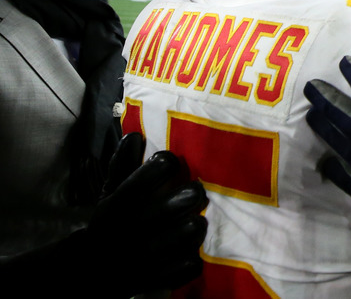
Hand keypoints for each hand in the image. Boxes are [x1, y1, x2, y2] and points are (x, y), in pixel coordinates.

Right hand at [0, 133, 208, 296]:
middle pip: (170, 208)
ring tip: (196, 220)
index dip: (163, 164)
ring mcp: (142, 259)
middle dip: (190, 195)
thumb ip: (123, 166)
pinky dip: (193, 258)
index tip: (170, 162)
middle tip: (195, 192)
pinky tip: (190, 250)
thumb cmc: (109, 223)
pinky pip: (187, 267)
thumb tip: (135, 136)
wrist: (89, 272)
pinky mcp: (155, 280)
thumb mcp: (110, 194)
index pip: (140, 181)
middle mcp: (127, 232)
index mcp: (114, 208)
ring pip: (185, 235)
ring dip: (196, 225)